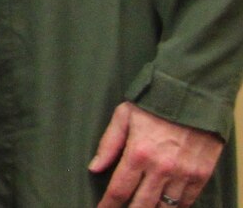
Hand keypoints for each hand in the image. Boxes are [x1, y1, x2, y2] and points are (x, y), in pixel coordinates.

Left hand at [90, 102, 224, 207]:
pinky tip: (165, 206)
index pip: (119, 189)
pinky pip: (187, 202)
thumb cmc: (154, 105)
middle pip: (142, 204)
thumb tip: (94, 167)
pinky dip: (175, 207)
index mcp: (138, 153)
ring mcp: (183, 174)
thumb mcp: (123, 116)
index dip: (109, 205)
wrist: (193, 97)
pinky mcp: (200, 175)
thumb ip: (108, 144)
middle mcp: (160, 168)